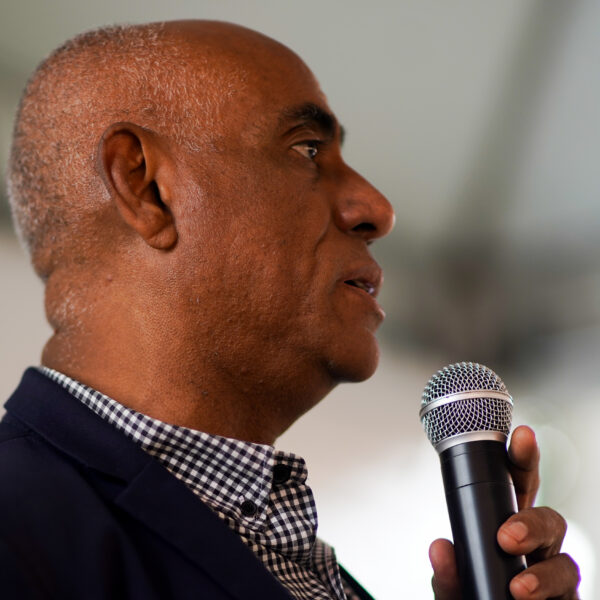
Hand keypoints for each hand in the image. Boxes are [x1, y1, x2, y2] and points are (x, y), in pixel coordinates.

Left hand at [429, 426, 579, 598]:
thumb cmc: (471, 597)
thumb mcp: (453, 587)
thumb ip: (446, 572)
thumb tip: (440, 548)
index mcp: (506, 524)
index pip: (518, 484)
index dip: (522, 458)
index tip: (522, 434)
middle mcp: (534, 547)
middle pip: (549, 520)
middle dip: (532, 523)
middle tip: (506, 538)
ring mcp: (551, 576)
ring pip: (565, 563)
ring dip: (544, 574)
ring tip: (518, 588)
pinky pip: (570, 598)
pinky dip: (550, 596)